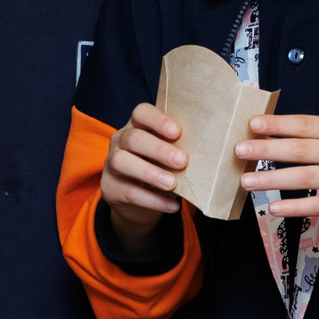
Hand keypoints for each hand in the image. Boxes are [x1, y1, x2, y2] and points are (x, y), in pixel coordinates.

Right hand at [103, 103, 186, 248]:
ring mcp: (111, 164)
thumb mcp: (168, 156)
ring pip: (122, 162)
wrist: (139, 202)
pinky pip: (129, 192)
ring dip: (150, 173)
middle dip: (158, 149)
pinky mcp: (110, 188)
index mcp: (137, 126)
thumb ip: (179, 149)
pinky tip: (172, 205)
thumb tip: (208, 150)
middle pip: (133, 138)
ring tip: (173, 183)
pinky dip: (153, 200)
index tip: (178, 132)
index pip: (141, 112)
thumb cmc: (160, 169)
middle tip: (182, 161)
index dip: (158, 120)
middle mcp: (120, 141)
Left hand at [234, 115, 318, 241]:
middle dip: (266, 149)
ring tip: (246, 181)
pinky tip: (273, 207)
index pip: (304, 124)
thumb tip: (275, 134)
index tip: (252, 124)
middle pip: (299, 149)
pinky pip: (316, 205)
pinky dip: (293, 206)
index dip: (277, 124)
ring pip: (303, 177)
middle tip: (239, 150)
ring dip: (271, 179)